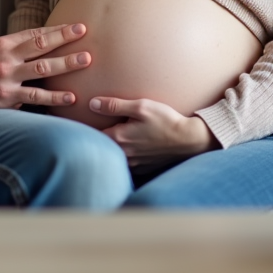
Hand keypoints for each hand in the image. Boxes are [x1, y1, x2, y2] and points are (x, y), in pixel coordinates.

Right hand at [0, 24, 91, 111]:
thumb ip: (14, 46)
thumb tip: (41, 41)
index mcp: (3, 44)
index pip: (35, 34)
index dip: (57, 30)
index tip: (76, 27)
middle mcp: (7, 59)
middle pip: (41, 47)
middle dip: (65, 40)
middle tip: (84, 35)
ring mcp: (7, 79)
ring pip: (42, 70)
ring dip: (65, 65)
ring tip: (85, 61)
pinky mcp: (7, 98)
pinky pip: (35, 97)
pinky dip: (54, 97)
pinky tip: (70, 97)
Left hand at [89, 96, 219, 172]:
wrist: (189, 140)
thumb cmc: (165, 120)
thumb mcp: (141, 107)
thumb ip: (115, 105)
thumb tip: (92, 104)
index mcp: (119, 138)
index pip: (93, 134)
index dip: (87, 127)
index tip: (83, 120)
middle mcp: (124, 154)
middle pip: (102, 147)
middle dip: (98, 138)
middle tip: (94, 128)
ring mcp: (134, 164)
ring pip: (115, 156)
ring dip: (111, 148)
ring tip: (112, 137)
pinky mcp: (143, 168)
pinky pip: (127, 163)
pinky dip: (125, 155)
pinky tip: (130, 146)